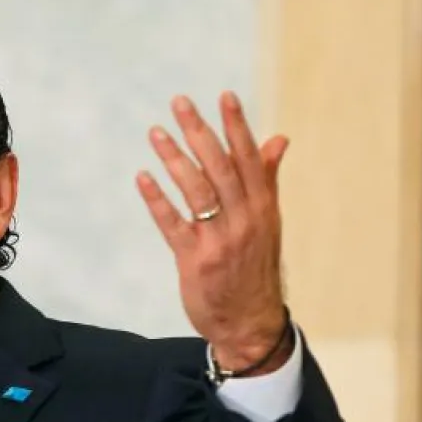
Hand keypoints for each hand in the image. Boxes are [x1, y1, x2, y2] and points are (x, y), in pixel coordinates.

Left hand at [136, 91, 292, 372]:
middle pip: (220, 168)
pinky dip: (157, 200)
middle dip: (200, 132)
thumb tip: (278, 138)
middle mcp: (244, 221)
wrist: (250, 324)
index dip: (237, 126)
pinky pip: (174, 224)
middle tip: (179, 103)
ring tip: (156, 132)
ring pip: (196, 192)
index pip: (249, 159)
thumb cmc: (256, 268)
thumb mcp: (268, 223)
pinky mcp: (195, 261)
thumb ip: (266, 178)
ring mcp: (219, 241)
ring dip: (175, 159)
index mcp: (263, 208)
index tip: (224, 96)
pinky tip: (143, 177)